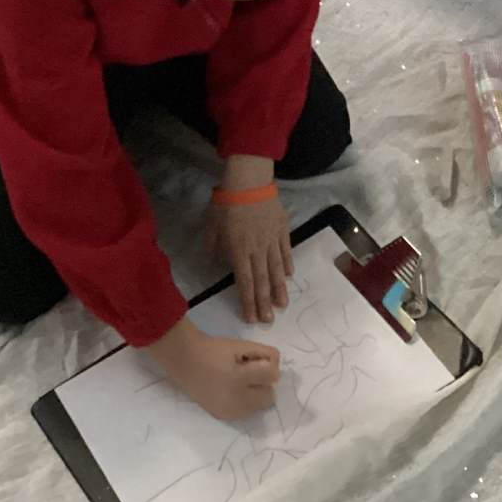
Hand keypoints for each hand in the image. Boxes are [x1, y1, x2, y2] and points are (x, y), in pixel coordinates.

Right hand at [144, 319, 280, 420]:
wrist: (184, 360)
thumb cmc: (214, 349)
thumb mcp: (243, 345)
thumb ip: (266, 355)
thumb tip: (276, 371)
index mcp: (240, 379)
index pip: (273, 375)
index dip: (266, 363)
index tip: (251, 359)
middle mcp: (236, 401)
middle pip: (269, 395)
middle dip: (263, 382)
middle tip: (246, 370)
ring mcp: (229, 412)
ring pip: (260, 406)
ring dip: (256, 393)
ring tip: (238, 381)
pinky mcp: (223, 417)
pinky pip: (247, 411)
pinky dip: (245, 401)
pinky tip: (231, 390)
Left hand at [204, 161, 292, 324]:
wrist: (248, 180)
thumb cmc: (226, 202)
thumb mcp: (212, 226)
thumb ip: (213, 246)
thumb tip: (216, 261)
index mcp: (239, 251)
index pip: (244, 282)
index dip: (247, 301)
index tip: (251, 317)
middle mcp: (257, 250)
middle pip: (262, 280)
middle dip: (264, 303)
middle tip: (269, 321)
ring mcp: (272, 240)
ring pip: (277, 269)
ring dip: (279, 289)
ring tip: (282, 305)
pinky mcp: (282, 229)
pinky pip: (285, 250)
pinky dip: (287, 264)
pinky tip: (289, 276)